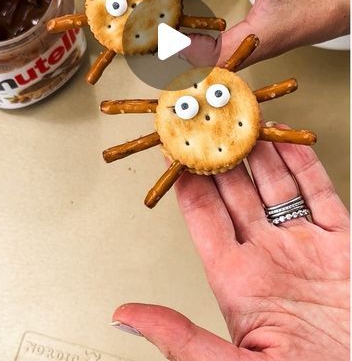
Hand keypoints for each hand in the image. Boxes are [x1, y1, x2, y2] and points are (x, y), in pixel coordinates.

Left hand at [112, 130, 349, 359]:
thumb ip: (181, 337)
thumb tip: (127, 315)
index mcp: (237, 282)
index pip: (204, 218)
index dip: (187, 182)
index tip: (174, 151)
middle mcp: (267, 257)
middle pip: (236, 191)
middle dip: (221, 154)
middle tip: (207, 121)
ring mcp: (304, 246)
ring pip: (275, 184)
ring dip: (260, 151)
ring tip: (242, 120)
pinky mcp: (340, 244)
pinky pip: (319, 192)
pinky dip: (303, 163)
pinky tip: (286, 140)